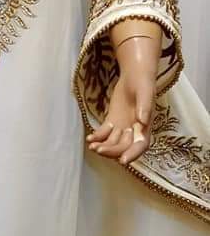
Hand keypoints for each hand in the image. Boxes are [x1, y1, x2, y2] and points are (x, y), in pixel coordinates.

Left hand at [86, 33, 160, 165]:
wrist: (135, 75)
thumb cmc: (144, 82)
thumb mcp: (146, 92)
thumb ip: (145, 106)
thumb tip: (142, 121)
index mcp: (146, 126)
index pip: (141, 145)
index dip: (133, 154)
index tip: (122, 161)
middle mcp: (135, 130)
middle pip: (124, 147)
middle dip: (112, 151)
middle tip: (99, 150)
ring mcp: (123, 127)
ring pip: (113, 143)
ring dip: (103, 146)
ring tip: (92, 146)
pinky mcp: (113, 122)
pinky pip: (105, 134)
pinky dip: (97, 137)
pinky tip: (90, 139)